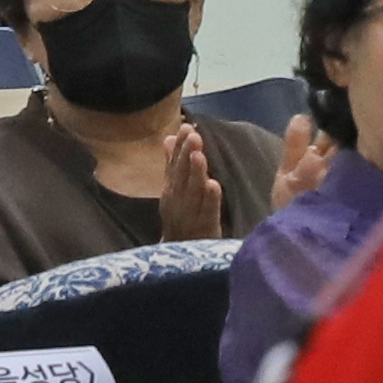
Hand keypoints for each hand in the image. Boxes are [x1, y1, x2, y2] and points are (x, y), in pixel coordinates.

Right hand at [149, 117, 226, 238]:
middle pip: (182, 175)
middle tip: (193, 134)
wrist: (180, 257)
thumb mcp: (173, 191)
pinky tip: (214, 185)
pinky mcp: (204, 228)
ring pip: (192, 191)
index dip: (179, 146)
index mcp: (171, 190)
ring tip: (199, 155)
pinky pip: (207, 212)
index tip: (185, 126)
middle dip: (186, 154)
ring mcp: (189, 214)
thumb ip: (171, 165)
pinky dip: (209, 199)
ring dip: (196, 172)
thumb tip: (168, 138)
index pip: (174, 164)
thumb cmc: (180, 220)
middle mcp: (177, 200)